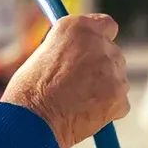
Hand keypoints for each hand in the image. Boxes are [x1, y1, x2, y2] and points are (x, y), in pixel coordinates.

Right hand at [1, 14, 129, 147]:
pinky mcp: (119, 96)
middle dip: (100, 68)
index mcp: (77, 28)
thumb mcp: (42, 55)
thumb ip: (67, 48)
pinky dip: (107, 110)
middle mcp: (99, 44)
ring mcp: (112, 71)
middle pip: (113, 54)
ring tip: (76, 103)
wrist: (32, 122)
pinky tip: (84, 115)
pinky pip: (120, 102)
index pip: (106, 25)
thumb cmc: (28, 92)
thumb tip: (79, 53)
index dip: (100, 39)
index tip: (93, 50)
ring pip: (117, 79)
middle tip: (79, 86)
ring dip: (104, 90)